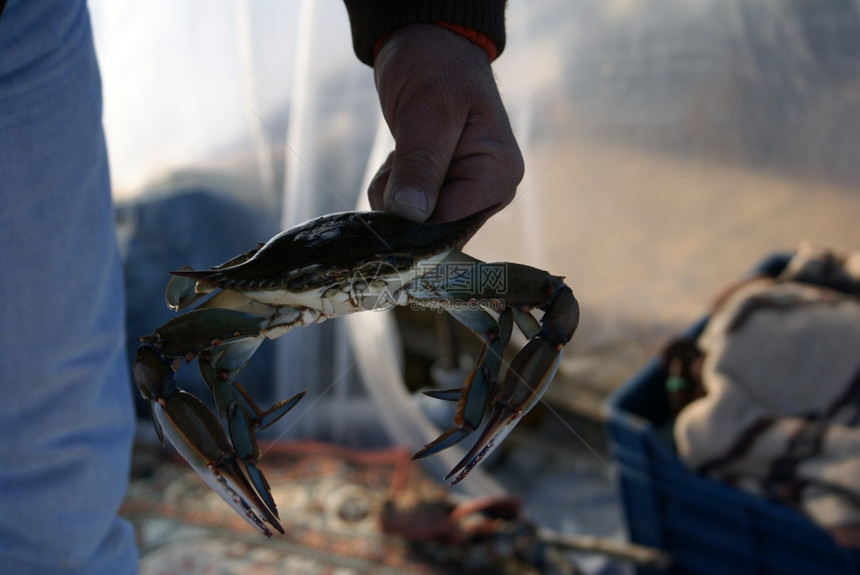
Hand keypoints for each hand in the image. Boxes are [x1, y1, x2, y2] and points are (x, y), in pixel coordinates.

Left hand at [368, 24, 523, 223]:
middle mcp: (489, 192)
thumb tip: (410, 214)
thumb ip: (420, 165)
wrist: (429, 45)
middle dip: (401, 203)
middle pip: (433, 229)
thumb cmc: (436, 67)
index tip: (391, 184)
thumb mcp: (428, 112)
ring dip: (393, 192)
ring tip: (397, 154)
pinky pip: (409, 209)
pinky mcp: (444, 190)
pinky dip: (393, 188)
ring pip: (416, 222)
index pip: (449, 223)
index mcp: (498, 175)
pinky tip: (398, 160)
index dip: (412, 217)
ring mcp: (466, 193)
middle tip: (395, 161)